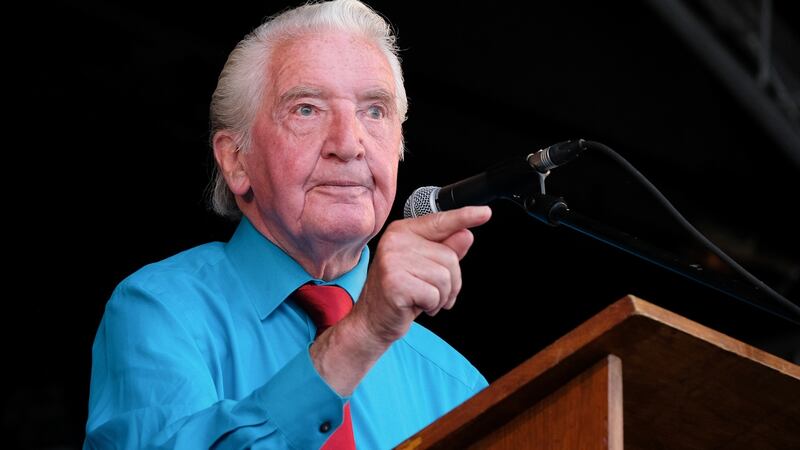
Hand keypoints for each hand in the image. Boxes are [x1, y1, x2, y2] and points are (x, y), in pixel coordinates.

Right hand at [310, 206, 490, 395]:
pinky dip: (431, 306)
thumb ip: (446, 250)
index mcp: (403, 231)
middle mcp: (396, 241)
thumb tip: (466, 234)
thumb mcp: (427, 269)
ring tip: (422, 299)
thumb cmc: (401, 292)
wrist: (373, 320)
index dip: (464, 217)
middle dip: (450, 282)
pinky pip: (434, 294)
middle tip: (431, 292)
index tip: (485, 212)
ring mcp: (393, 260)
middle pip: (449, 257)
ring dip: (441, 296)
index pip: (440, 221)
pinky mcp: (394, 282)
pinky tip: (415, 306)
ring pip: (444, 278)